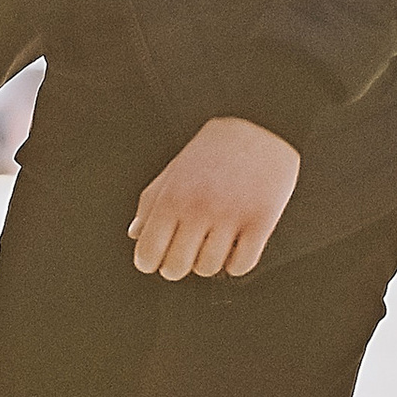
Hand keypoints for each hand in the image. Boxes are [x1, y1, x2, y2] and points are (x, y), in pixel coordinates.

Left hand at [129, 117, 301, 281]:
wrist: (259, 128)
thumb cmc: (211, 151)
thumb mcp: (173, 171)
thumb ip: (149, 203)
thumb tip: (135, 235)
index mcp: (172, 196)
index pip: (148, 252)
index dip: (148, 262)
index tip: (154, 262)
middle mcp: (199, 208)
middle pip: (176, 267)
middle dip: (176, 267)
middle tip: (183, 256)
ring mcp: (231, 216)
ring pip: (209, 268)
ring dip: (207, 262)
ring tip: (211, 244)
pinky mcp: (261, 222)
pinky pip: (241, 265)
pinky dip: (235, 263)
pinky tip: (234, 247)